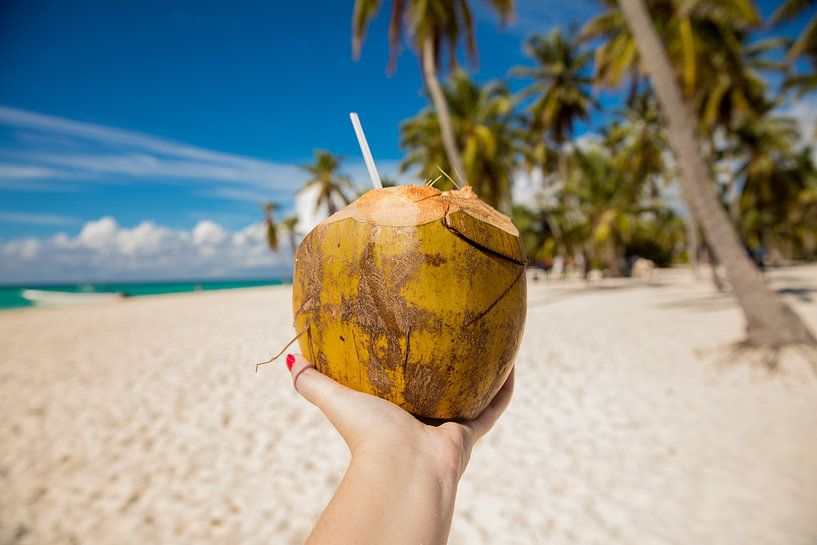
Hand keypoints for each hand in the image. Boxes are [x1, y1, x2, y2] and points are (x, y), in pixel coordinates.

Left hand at [287, 353, 514, 480]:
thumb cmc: (368, 436)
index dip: (407, 370)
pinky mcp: (470, 431)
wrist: (402, 467)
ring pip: (471, 396)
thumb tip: (289, 362)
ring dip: (481, 375)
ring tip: (489, 345)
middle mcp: (424, 422)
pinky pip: (493, 405)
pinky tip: (511, 361)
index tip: (410, 345)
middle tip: (453, 338)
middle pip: (439, 391)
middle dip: (447, 371)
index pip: (403, 389)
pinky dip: (503, 387)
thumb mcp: (337, 399)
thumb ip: (312, 382)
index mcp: (396, 416)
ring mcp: (449, 426)